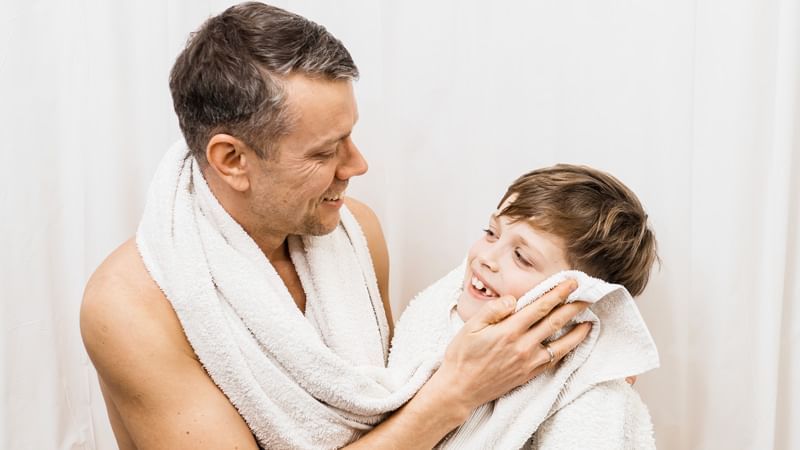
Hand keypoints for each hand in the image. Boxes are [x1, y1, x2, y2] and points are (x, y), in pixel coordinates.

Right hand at [430, 279, 591, 417]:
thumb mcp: (471, 326)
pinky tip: (573, 343)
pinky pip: (555, 359)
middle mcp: (523, 346)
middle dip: (573, 306)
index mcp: (508, 330)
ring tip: (589, 320)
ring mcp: (529, 361)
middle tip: (588, 295)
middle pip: (555, 321)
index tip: (571, 283)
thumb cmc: (462, 356)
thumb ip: (494, 309)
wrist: (460, 388)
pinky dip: (568, 349)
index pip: (540, 307)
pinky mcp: (529, 373)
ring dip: (577, 330)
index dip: (558, 293)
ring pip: (561, 343)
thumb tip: (513, 299)